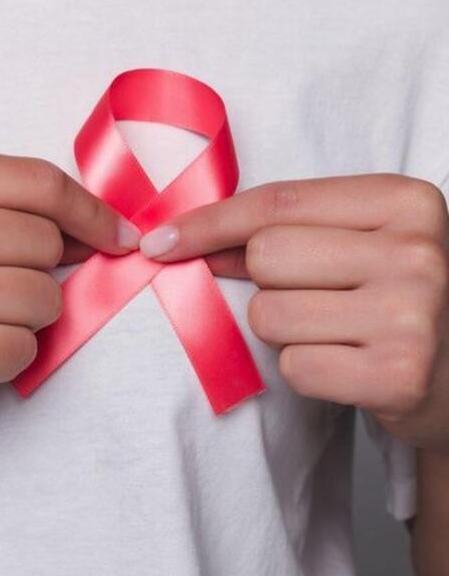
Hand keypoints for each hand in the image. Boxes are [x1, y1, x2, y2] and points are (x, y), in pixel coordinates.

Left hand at [138, 174, 448, 448]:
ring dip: (285, 331)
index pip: (275, 202)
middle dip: (268, 284)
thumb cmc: (388, 297)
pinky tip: (348, 367)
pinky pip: (293, 367)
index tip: (159, 241)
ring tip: (336, 333)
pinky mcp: (400, 375)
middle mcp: (417, 252)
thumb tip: (177, 239)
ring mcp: (413, 315)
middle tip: (317, 299)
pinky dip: (305, 371)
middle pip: (265, 257)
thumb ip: (278, 229)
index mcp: (406, 200)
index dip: (207, 223)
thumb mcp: (352, 243)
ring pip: (269, 315)